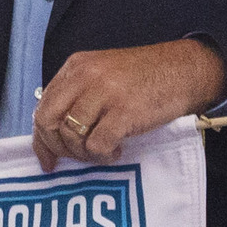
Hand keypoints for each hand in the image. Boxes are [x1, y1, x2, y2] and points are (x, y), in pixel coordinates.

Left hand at [31, 39, 226, 169]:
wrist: (184, 70)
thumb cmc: (146, 77)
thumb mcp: (103, 74)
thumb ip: (78, 95)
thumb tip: (55, 133)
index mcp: (76, 67)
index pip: (43, 106)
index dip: (41, 139)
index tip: (48, 159)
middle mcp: (85, 76)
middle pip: (49, 121)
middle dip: (58, 148)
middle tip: (75, 159)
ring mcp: (104, 92)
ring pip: (71, 136)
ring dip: (85, 154)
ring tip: (103, 151)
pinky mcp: (123, 111)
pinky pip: (97, 145)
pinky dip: (104, 156)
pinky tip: (117, 150)